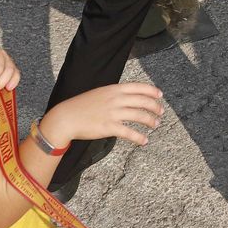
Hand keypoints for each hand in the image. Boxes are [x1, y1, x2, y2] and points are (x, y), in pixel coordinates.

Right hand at [40, 82, 164, 148]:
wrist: (66, 117)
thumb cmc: (81, 106)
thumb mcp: (99, 93)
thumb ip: (114, 94)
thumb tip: (127, 97)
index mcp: (114, 89)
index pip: (139, 87)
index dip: (152, 91)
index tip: (160, 95)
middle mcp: (116, 99)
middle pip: (143, 101)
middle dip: (155, 107)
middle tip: (161, 112)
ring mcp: (113, 113)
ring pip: (139, 116)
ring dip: (150, 121)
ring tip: (155, 125)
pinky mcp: (109, 127)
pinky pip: (129, 133)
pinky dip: (139, 137)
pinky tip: (144, 141)